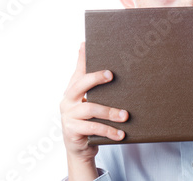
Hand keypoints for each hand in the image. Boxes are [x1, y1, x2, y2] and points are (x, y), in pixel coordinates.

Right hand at [60, 42, 128, 179]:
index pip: (78, 71)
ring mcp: (68, 116)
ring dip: (110, 112)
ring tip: (125, 115)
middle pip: (80, 85)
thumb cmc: (87, 119)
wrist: (79, 147)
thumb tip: (91, 53)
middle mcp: (67, 100)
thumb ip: (92, 82)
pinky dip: (108, 130)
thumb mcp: (89, 99)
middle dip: (95, 78)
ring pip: (90, 109)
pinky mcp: (72, 131)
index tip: (87, 45)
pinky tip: (121, 133)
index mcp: (72, 90)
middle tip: (111, 75)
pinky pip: (92, 128)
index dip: (83, 58)